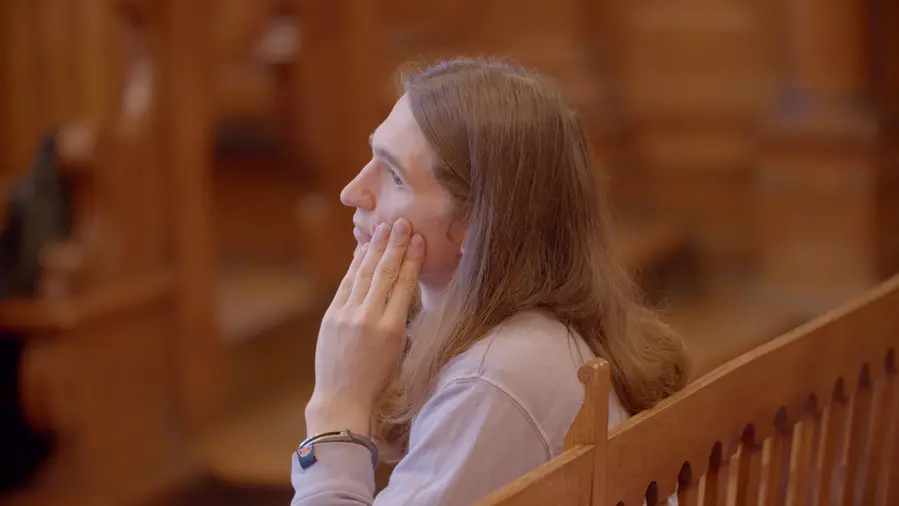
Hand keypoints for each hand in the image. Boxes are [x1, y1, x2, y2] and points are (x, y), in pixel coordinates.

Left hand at [306, 218, 424, 436]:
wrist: (342, 400)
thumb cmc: (377, 380)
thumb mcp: (398, 350)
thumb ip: (399, 317)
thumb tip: (401, 286)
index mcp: (392, 330)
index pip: (404, 285)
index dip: (412, 259)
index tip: (418, 240)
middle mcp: (369, 319)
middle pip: (384, 273)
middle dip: (394, 245)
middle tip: (402, 223)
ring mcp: (347, 316)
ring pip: (364, 274)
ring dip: (374, 249)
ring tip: (384, 229)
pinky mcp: (331, 317)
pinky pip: (346, 285)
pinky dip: (355, 266)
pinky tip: (362, 251)